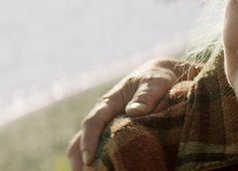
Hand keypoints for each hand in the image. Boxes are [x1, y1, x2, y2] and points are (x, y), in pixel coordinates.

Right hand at [66, 58, 198, 169]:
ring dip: (84, 165)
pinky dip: (96, 164)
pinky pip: (97, 151)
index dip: (89, 141)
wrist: (158, 77)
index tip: (89, 160)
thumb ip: (147, 95)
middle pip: (79, 140)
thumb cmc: (157, 79)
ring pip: (82, 148)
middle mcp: (102, 116)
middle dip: (81, 160)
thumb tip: (133, 111)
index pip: (93, 121)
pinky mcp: (110, 136)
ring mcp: (104, 127)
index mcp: (109, 101)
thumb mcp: (156, 83)